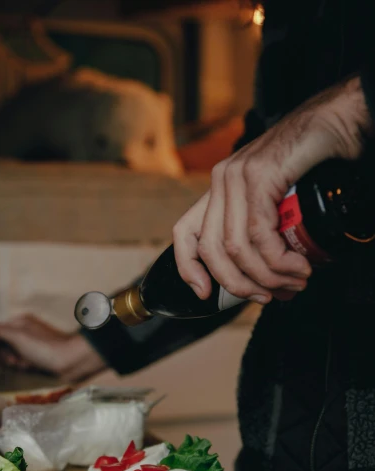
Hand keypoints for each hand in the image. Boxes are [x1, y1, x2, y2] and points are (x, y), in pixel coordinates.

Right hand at [0, 313, 106, 381]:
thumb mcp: (17, 336)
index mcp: (17, 323)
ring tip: (24, 363)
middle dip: (3, 356)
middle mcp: (21, 333)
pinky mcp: (34, 360)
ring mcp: (28, 347)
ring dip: (13, 362)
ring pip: (8, 357)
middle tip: (15, 359)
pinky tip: (30, 367)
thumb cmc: (44, 347)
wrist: (72, 362)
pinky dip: (22, 367)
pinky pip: (19, 364)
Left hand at [173, 76, 371, 304]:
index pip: (185, 233)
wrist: (340, 118)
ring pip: (237, 248)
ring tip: (294, 281)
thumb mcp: (278, 202)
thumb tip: (265, 279)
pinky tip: (296, 265)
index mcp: (221, 189)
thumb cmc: (315, 161)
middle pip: (212, 251)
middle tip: (269, 296)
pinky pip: (259, 233)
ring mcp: (237, 176)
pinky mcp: (260, 175)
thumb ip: (264, 230)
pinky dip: (278, 259)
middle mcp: (222, 180)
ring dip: (267, 275)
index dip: (188, 268)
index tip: (206, 294)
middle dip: (240, 284)